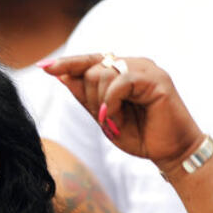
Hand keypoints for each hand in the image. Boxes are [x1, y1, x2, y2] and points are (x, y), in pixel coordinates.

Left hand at [43, 54, 204, 175]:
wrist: (171, 152)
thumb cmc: (140, 134)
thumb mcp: (103, 116)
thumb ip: (85, 96)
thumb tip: (61, 75)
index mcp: (121, 71)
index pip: (89, 61)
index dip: (66, 63)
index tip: (42, 67)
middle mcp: (133, 64)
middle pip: (91, 68)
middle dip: (90, 98)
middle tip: (106, 119)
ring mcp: (145, 68)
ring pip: (102, 73)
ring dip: (101, 103)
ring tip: (116, 122)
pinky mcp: (156, 78)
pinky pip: (120, 82)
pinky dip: (110, 102)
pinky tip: (112, 117)